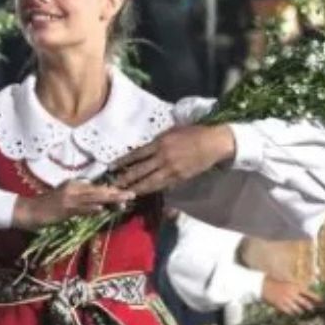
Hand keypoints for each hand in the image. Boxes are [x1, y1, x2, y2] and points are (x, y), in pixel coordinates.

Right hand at [13, 180, 133, 229]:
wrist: (28, 211)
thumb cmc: (47, 208)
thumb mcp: (67, 201)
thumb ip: (83, 202)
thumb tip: (100, 205)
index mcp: (74, 185)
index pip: (97, 188)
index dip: (112, 191)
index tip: (126, 194)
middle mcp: (73, 188)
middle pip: (99, 191)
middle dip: (116, 193)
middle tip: (132, 194)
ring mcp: (69, 198)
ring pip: (93, 198)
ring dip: (109, 200)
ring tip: (123, 200)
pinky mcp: (64, 208)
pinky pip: (80, 208)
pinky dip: (91, 209)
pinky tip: (102, 209)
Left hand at [109, 125, 236, 195]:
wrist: (213, 143)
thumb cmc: (193, 133)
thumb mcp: (172, 131)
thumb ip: (158, 141)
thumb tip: (144, 148)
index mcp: (160, 142)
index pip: (137, 154)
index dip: (123, 161)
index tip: (111, 167)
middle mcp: (163, 157)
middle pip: (140, 170)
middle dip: (125, 178)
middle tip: (113, 185)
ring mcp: (171, 169)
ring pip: (149, 181)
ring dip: (136, 188)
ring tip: (125, 193)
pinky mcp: (179, 178)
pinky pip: (162, 185)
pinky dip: (151, 189)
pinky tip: (143, 192)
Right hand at [262, 278, 320, 315]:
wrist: (266, 286)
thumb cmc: (279, 284)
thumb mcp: (290, 282)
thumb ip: (298, 287)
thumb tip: (308, 291)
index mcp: (296, 287)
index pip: (309, 293)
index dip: (316, 298)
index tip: (322, 301)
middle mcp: (292, 294)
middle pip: (305, 303)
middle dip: (310, 307)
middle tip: (312, 309)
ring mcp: (287, 300)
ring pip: (298, 309)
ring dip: (301, 311)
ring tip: (301, 311)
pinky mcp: (281, 306)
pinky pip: (290, 312)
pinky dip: (292, 313)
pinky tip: (293, 313)